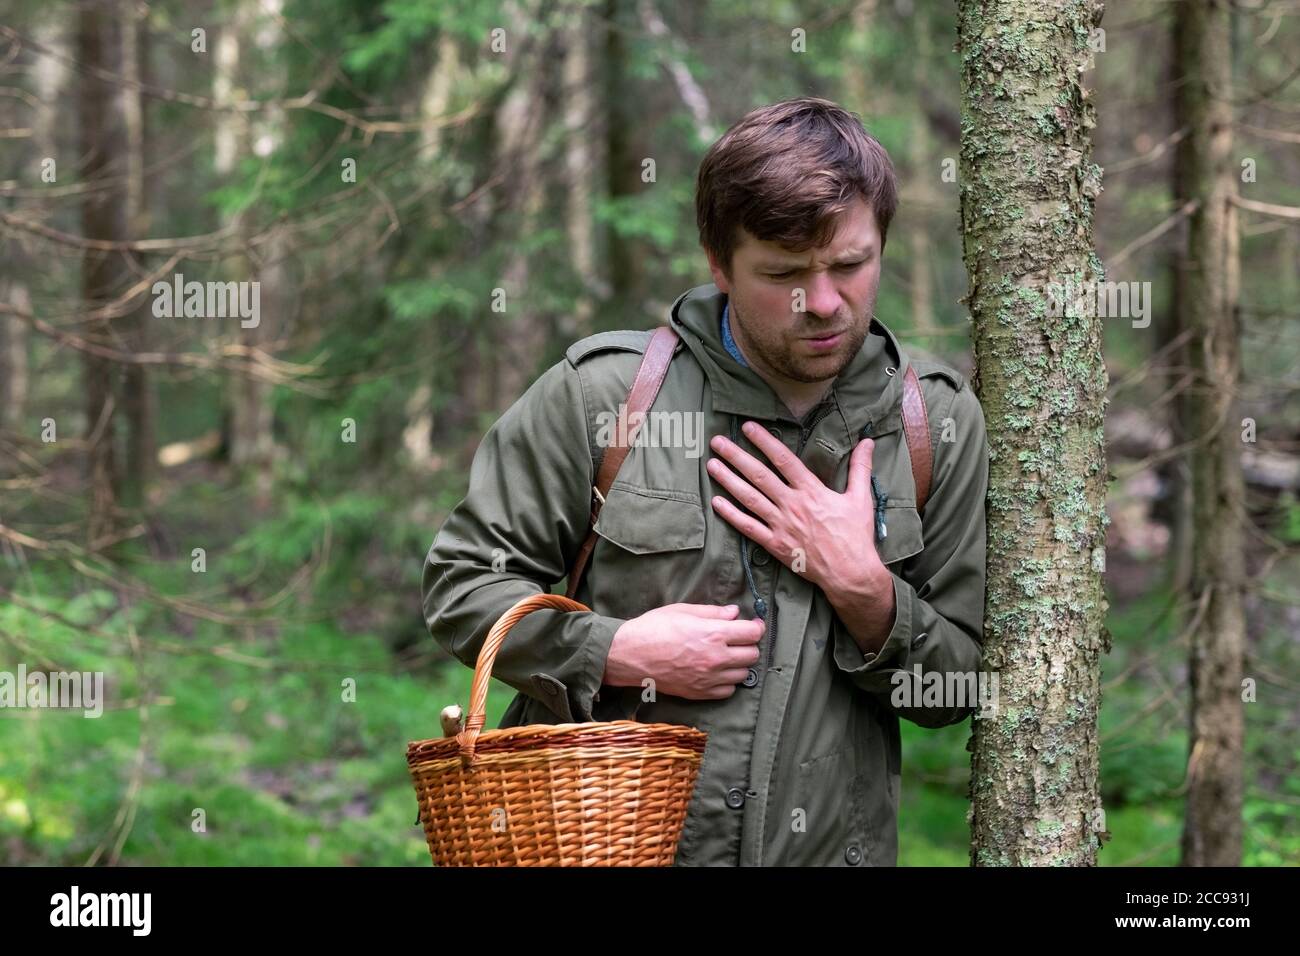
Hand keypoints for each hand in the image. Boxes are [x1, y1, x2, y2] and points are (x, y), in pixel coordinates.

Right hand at [604, 603, 764, 700]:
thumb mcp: (682, 611)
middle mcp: (715, 658)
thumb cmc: (653, 628)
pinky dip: (727, 682)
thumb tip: (734, 613)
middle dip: (748, 645)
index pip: (752, 633)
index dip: (756, 626)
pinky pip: (728, 691)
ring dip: (739, 664)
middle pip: (752, 655)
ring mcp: (708, 679)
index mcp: (713, 634)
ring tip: (726, 656)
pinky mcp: (700, 693)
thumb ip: (712, 613)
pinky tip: (716, 672)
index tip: (752, 624)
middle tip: (738, 639)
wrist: (629, 655)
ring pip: (743, 674)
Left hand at [705, 420, 885, 594]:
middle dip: (737, 456)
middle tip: (718, 442)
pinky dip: (731, 515)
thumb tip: (868, 441)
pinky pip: (748, 528)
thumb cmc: (856, 536)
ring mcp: (782, 525)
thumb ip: (860, 468)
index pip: (784, 460)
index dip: (765, 442)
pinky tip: (716, 503)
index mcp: (812, 491)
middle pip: (760, 476)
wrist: (850, 573)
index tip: (748, 427)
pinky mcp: (775, 545)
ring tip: (711, 465)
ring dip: (728, 480)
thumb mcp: (861, 498)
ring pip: (749, 498)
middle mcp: (793, 505)